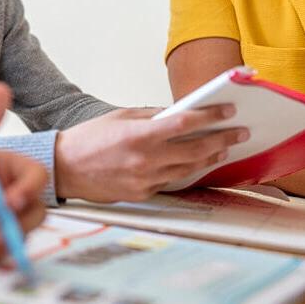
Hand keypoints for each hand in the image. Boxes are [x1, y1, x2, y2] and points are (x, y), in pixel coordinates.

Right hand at [54, 105, 247, 201]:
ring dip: (209, 157)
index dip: (211, 116)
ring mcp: (146, 179)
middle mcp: (146, 159)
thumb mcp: (119, 117)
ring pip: (188, 168)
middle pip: (196, 149)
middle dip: (222, 139)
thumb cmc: (88, 139)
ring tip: (223, 148)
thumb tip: (176, 114)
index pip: (185, 123)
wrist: (65, 169)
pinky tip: (195, 163)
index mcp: (139, 135)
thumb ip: (150, 116)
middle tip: (239, 132)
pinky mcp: (143, 193)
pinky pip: (171, 180)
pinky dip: (185, 170)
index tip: (228, 110)